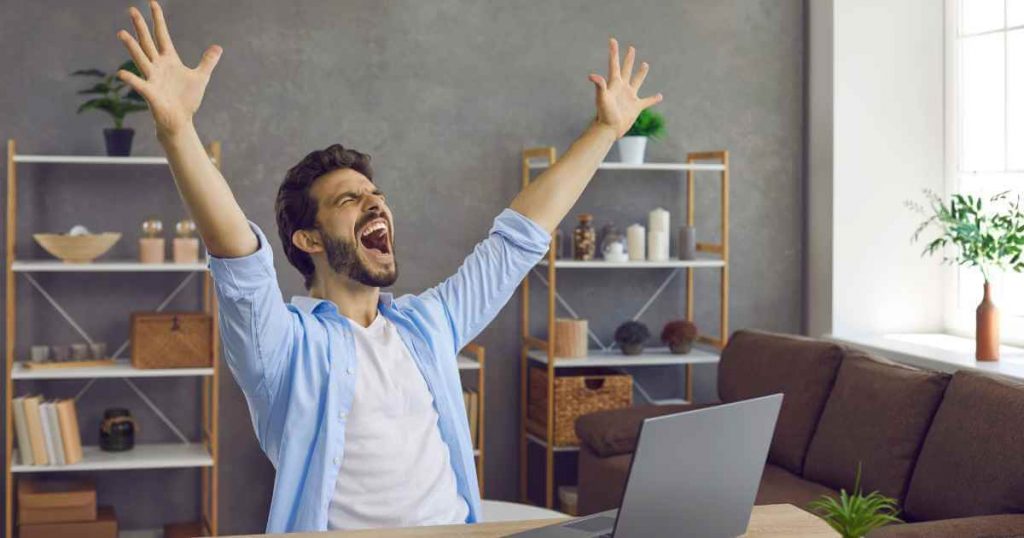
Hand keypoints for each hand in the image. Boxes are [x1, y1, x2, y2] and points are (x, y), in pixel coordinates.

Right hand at [115, 0, 221, 136]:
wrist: (180, 120)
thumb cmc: (187, 99)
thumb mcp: (201, 77)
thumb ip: (207, 61)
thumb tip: (218, 47)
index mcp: (169, 60)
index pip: (162, 35)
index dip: (158, 19)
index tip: (152, 2)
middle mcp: (158, 66)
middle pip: (147, 42)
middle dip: (140, 26)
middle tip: (131, 9)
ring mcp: (152, 78)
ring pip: (140, 58)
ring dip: (131, 47)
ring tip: (121, 33)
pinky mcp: (150, 93)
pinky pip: (139, 84)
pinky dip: (130, 79)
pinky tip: (121, 74)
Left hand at [588, 38, 662, 138]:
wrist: (609, 129)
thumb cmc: (604, 113)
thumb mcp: (602, 98)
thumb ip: (599, 86)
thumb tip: (592, 76)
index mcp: (614, 83)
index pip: (614, 64)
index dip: (613, 52)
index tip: (612, 40)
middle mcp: (622, 88)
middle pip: (626, 69)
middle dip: (628, 59)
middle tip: (631, 48)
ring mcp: (629, 97)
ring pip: (637, 81)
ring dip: (641, 73)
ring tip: (645, 64)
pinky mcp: (636, 107)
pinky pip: (647, 101)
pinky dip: (653, 99)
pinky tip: (660, 96)